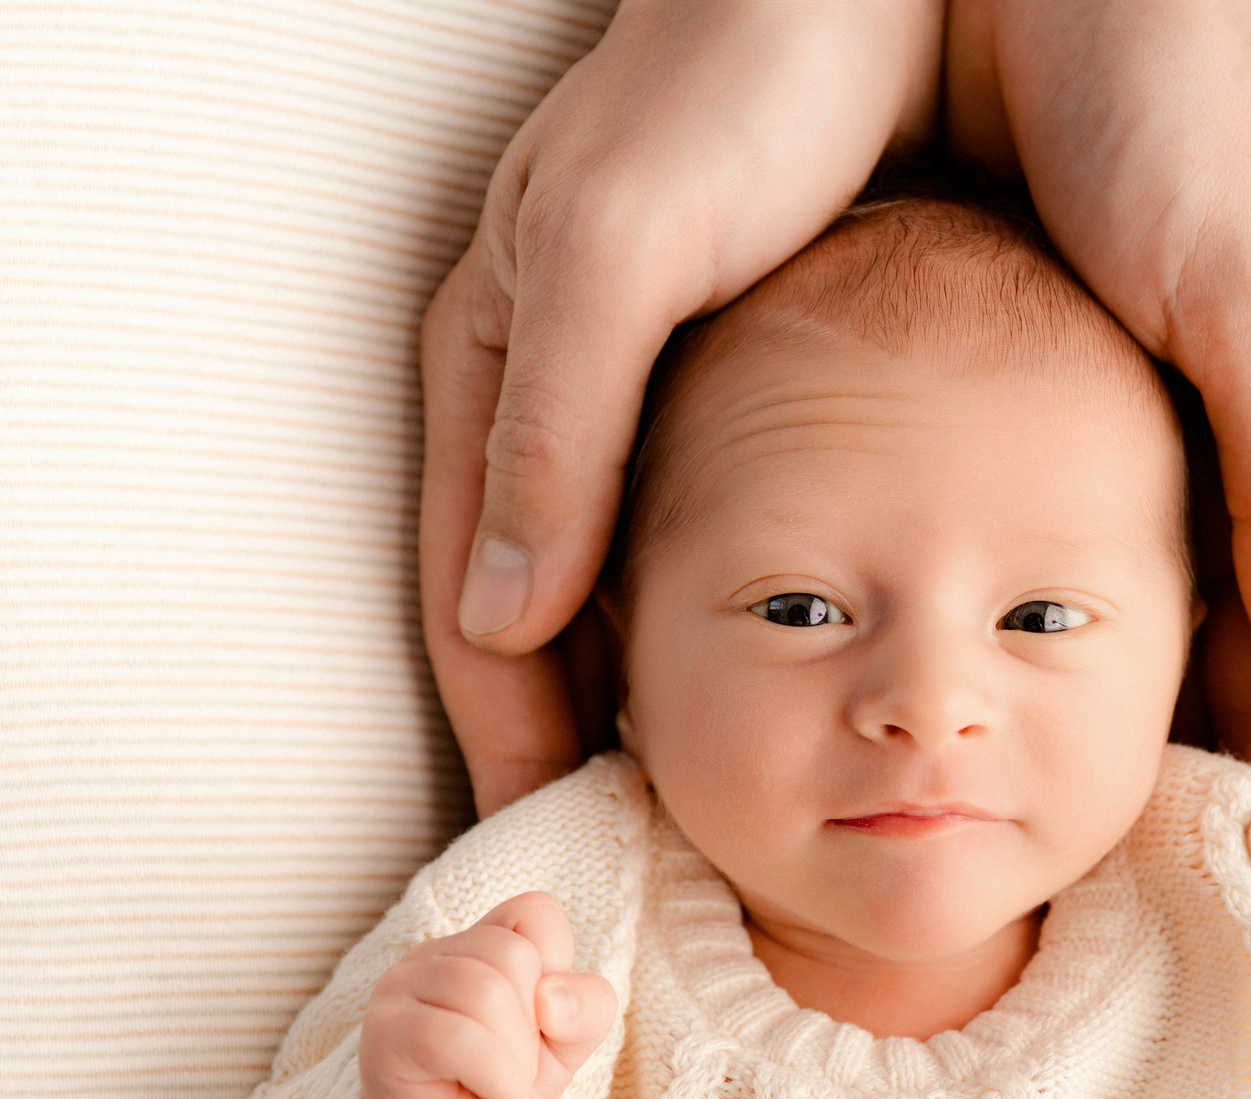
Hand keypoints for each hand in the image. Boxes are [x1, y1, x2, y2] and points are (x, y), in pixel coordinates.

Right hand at [359, 892, 616, 1098]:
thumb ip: (586, 1008)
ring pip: (485, 992)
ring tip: (505, 1091)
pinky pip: (458, 1039)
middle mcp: (433, 954)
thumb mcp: (567, 1044)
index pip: (535, 913)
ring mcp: (400, 987)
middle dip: (533, 1029)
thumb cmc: (503, 1090)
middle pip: (512, 955)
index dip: (557, 971)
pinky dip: (500, 1082)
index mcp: (479, 943)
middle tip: (516, 1072)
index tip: (540, 1024)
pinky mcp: (385, 1033)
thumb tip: (553, 999)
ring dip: (515, 1060)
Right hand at [419, 0, 943, 819]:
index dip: (505, 736)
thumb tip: (505, 620)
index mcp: (499, 364)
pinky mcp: (727, 369)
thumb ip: (555, 426)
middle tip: (629, 862)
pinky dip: (717, 618)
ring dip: (642, 692)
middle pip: (538, 614)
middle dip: (568, 740)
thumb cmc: (734, 84)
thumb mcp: (618, 251)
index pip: (475, 604)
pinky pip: (695, 530)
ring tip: (703, 809)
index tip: (546, 854)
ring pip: (614, 582)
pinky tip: (775, 679)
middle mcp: (557, 387)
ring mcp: (636, 382)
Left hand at [945, 0, 1250, 795]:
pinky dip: (1073, 625)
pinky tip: (1004, 680)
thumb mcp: (1250, 301)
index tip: (1213, 865)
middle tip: (1109, 856)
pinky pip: (1108, 549)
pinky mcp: (1108, 400)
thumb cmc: (1174, 103)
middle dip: (1214, 758)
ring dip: (1138, 704)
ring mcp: (1202, 424)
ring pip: (1192, 614)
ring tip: (1048, 801)